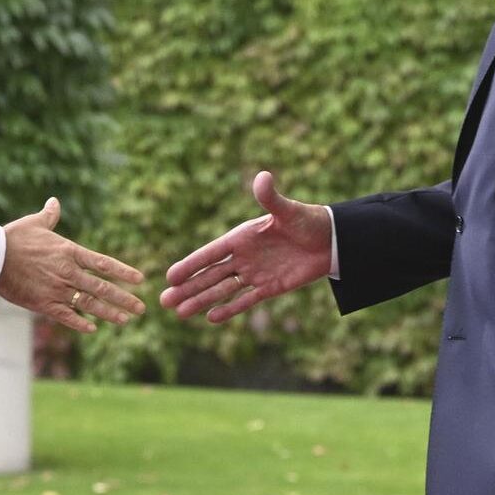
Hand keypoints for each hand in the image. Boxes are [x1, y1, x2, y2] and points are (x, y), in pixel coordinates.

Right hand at [0, 198, 144, 333]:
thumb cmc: (13, 237)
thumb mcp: (35, 223)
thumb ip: (50, 215)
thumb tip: (55, 201)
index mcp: (69, 251)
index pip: (103, 263)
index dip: (123, 271)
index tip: (140, 279)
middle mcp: (68, 272)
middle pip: (102, 287)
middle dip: (123, 299)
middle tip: (140, 308)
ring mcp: (57, 289)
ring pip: (88, 304)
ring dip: (108, 313)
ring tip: (125, 320)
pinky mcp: (43, 304)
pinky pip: (66, 316)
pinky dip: (80, 323)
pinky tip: (93, 329)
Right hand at [161, 170, 331, 323]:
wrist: (331, 239)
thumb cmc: (308, 220)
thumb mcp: (287, 210)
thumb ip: (270, 197)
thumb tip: (262, 177)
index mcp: (242, 237)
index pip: (210, 253)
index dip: (190, 265)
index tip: (170, 276)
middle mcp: (244, 257)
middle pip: (210, 276)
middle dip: (187, 288)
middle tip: (164, 301)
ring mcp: (255, 273)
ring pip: (222, 290)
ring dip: (201, 301)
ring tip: (180, 313)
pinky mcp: (270, 288)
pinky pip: (246, 300)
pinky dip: (229, 309)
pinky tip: (211, 318)